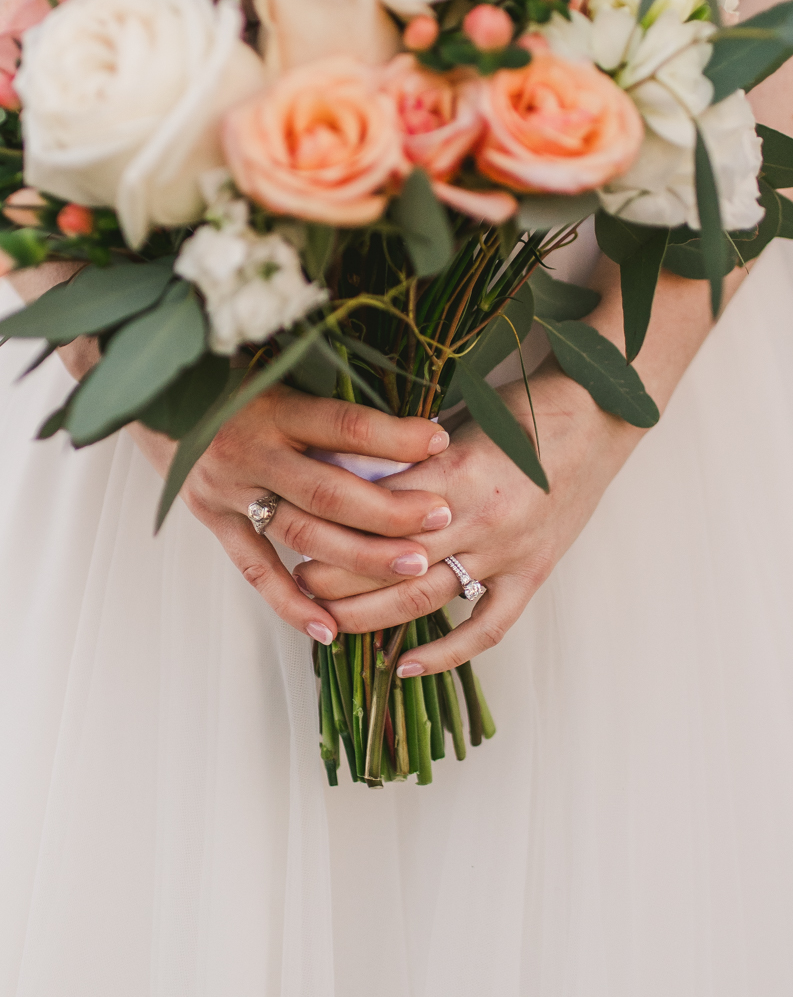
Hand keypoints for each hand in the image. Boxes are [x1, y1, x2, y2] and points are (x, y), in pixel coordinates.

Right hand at [127, 383, 452, 644]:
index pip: (343, 425)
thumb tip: (403, 423)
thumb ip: (326, 400)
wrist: (148, 388)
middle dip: (390, 510)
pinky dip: (291, 601)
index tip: (440, 441)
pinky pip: (255, 569)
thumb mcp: (273, 369)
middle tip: (441, 519)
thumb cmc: (226, 374)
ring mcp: (228, 491)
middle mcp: (248, 452)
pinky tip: (329, 627)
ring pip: (301, 534)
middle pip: (329, 490)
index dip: (395, 436)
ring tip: (413, 567)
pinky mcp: (213, 519)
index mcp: (270, 406)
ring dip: (360, 556)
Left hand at [295, 358, 642, 672]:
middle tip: (297, 579)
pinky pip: (487, 626)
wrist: (601, 416)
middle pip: (388, 561)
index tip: (294, 531)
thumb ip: (409, 453)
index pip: (374, 510)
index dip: (330, 526)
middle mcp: (478, 517)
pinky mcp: (532, 574)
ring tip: (330, 620)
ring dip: (371, 614)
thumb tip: (349, 472)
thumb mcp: (459, 418)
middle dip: (335, 576)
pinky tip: (405, 666)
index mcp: (454, 469)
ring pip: (425, 598)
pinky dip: (447, 654)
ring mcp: (508, 552)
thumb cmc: (527, 407)